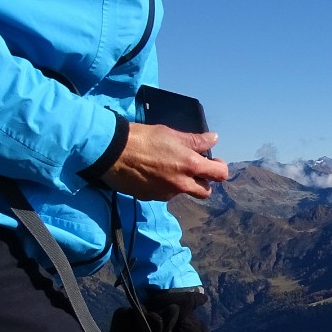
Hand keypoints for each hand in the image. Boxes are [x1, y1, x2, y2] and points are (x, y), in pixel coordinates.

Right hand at [99, 123, 227, 200]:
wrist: (111, 152)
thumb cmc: (143, 138)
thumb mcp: (171, 134)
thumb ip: (195, 141)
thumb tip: (214, 139)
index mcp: (190, 166)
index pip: (220, 174)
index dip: (219, 168)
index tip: (212, 162)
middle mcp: (181, 184)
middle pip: (205, 192)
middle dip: (203, 182)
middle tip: (193, 169)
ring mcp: (166, 193)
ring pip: (183, 192)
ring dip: (182, 184)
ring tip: (167, 168)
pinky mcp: (151, 197)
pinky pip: (164, 194)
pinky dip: (162, 186)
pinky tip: (151, 173)